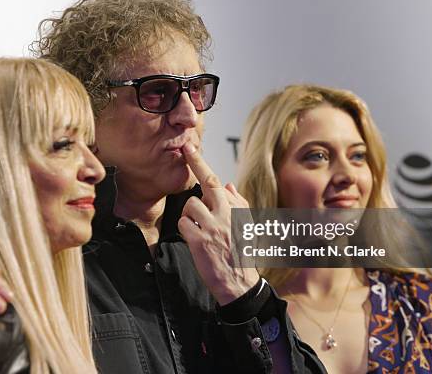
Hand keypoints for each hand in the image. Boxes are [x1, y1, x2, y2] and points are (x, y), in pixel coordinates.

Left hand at [178, 142, 258, 304]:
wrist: (240, 283)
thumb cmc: (243, 253)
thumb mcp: (247, 226)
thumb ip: (238, 204)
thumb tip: (229, 185)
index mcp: (234, 209)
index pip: (215, 181)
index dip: (200, 162)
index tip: (188, 148)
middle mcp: (223, 215)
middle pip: (202, 187)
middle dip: (193, 177)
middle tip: (188, 171)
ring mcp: (210, 228)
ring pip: (189, 207)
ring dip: (190, 215)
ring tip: (200, 228)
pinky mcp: (199, 242)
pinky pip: (184, 224)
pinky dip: (186, 229)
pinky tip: (195, 238)